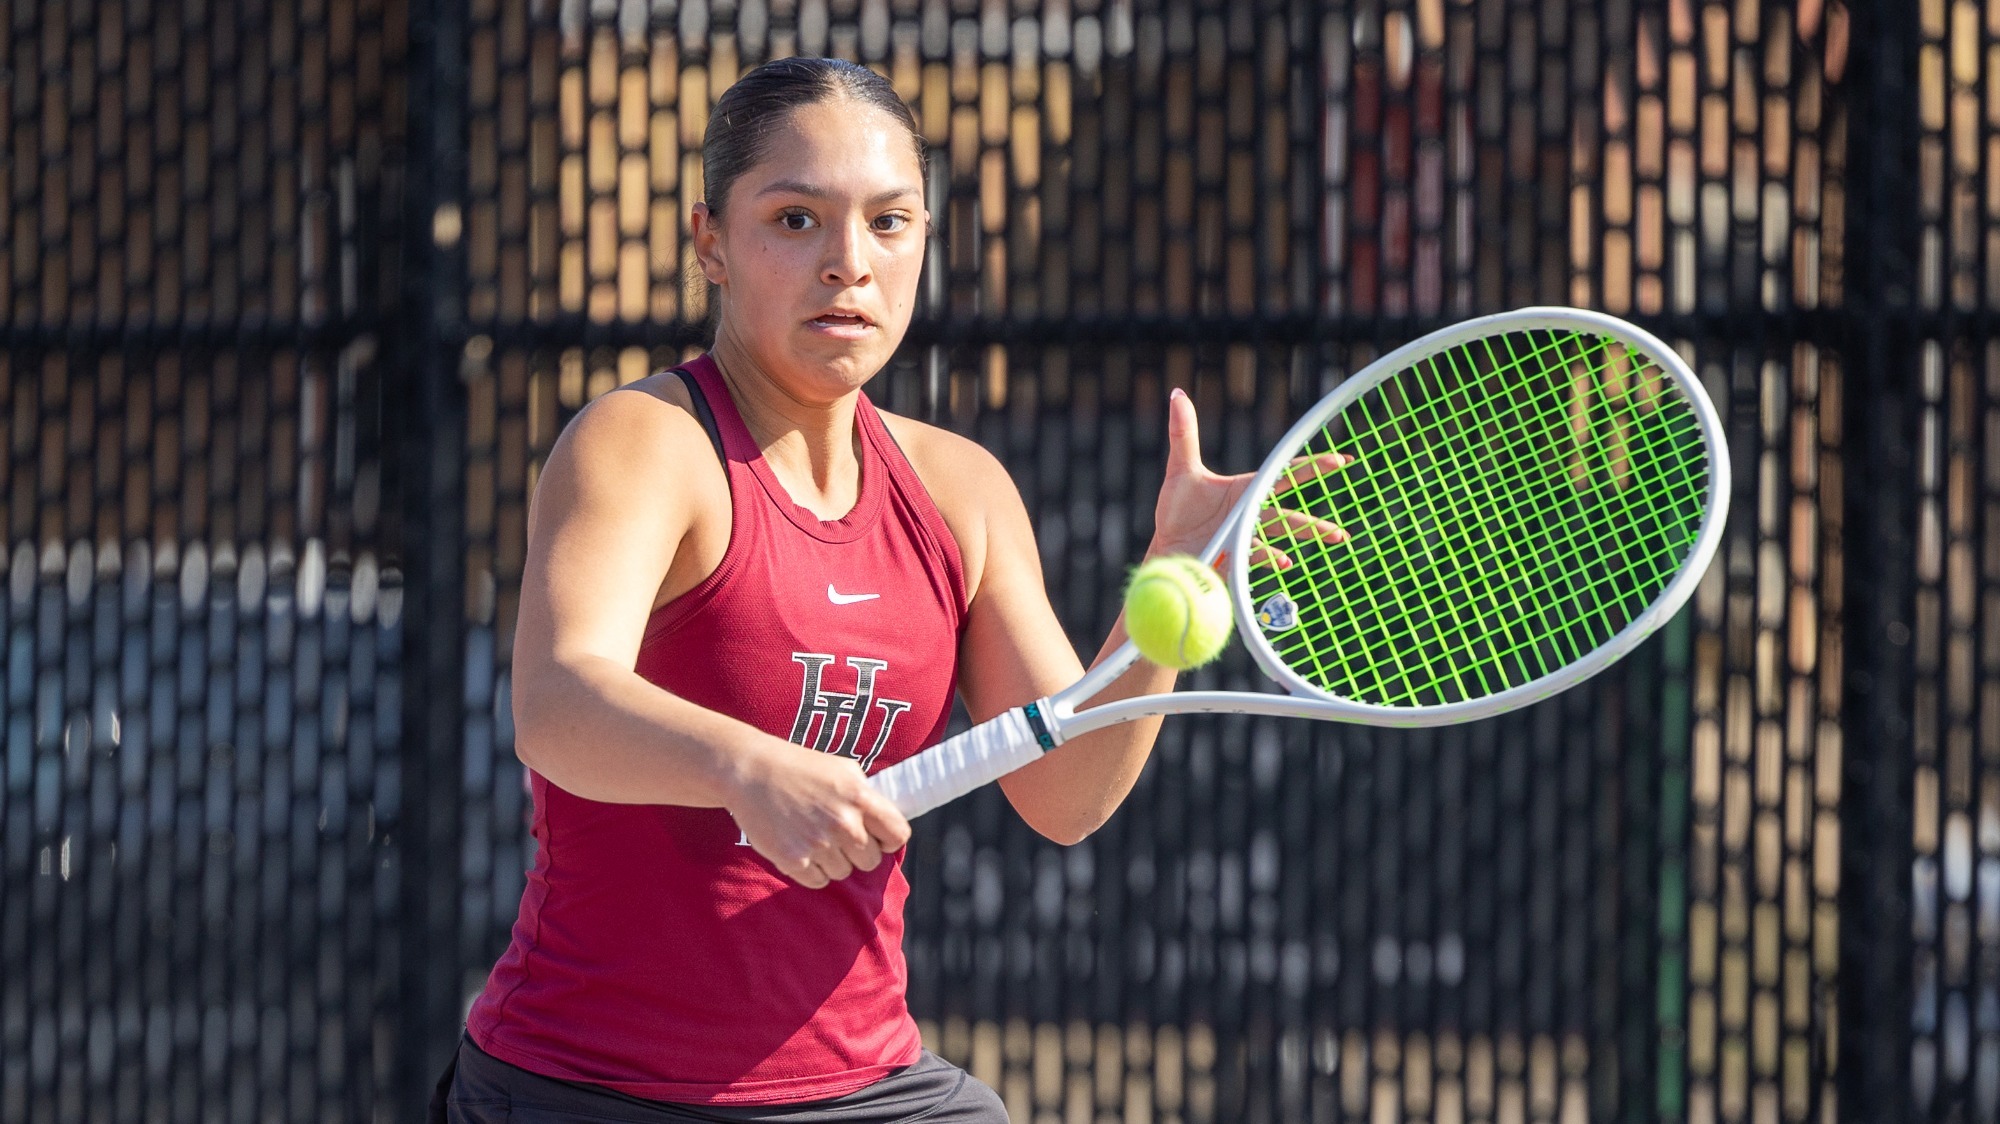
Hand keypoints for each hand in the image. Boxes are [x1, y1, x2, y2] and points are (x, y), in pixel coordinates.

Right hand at [727, 740, 911, 888]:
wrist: (750, 772)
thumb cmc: (799, 767)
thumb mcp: (843, 769)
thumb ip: (867, 796)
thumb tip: (885, 822)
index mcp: (859, 797)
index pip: (897, 835)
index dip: (889, 840)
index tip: (878, 838)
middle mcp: (843, 823)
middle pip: (870, 861)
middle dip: (858, 852)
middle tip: (838, 836)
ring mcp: (818, 844)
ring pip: (843, 872)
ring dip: (833, 861)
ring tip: (814, 836)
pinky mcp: (794, 861)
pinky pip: (818, 881)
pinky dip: (812, 870)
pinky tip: (801, 847)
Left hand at [1151, 387, 1350, 567]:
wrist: (1165, 547)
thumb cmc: (1177, 511)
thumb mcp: (1181, 469)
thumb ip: (1184, 433)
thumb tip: (1178, 394)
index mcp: (1247, 490)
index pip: (1285, 474)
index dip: (1313, 467)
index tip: (1341, 460)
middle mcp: (1251, 513)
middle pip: (1290, 516)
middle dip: (1316, 523)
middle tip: (1342, 529)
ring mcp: (1245, 537)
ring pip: (1280, 535)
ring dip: (1306, 536)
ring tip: (1333, 538)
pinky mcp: (1233, 557)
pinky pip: (1255, 556)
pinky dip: (1270, 556)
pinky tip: (1284, 560)